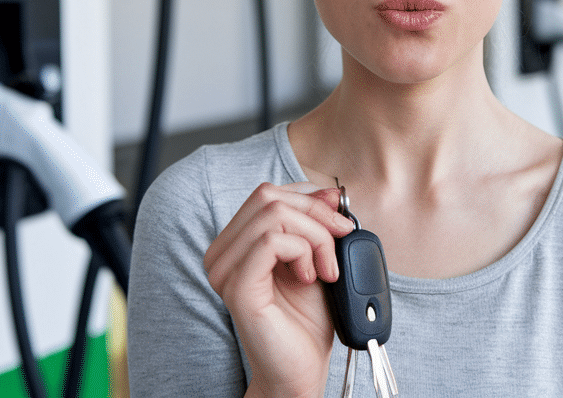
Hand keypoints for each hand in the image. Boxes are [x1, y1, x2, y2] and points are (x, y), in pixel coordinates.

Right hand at [204, 182, 356, 397]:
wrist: (301, 370)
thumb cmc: (307, 321)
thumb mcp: (317, 259)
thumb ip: (316, 225)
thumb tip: (328, 192)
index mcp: (235, 243)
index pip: (267, 193)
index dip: (308, 196)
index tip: (338, 214)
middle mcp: (222, 253)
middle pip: (269, 196)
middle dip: (315, 213)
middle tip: (340, 240)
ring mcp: (224, 270)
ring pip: (274, 215)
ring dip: (315, 236)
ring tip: (325, 269)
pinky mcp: (237, 287)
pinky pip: (272, 242)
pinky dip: (303, 251)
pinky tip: (311, 277)